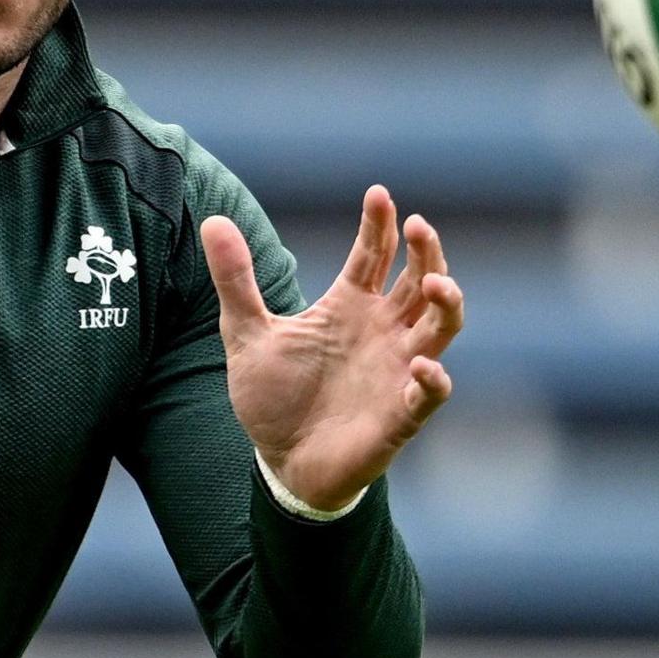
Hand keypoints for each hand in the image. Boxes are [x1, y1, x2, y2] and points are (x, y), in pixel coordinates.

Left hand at [204, 185, 462, 510]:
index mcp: (349, 305)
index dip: (381, 224)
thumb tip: (213, 221)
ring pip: (440, 327)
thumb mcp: (245, 333)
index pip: (375, 254)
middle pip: (419, 280)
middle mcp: (381, 330)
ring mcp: (396, 370)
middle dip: (426, 252)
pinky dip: (433, 378)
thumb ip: (235, 279)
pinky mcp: (400, 414)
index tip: (379, 194)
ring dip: (446, 303)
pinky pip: (430, 393)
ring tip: (437, 284)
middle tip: (419, 226)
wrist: (281, 464)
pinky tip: (421, 364)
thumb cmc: (274, 398)